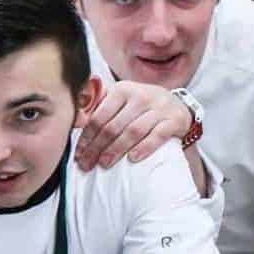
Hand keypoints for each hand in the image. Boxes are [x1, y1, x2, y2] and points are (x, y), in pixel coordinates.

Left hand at [73, 80, 191, 170]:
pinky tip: (132, 158)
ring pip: (132, 131)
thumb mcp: (119, 100)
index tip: (78, 154)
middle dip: (96, 147)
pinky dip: (143, 148)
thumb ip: (97, 106)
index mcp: (122, 90)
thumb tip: (75, 119)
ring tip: (104, 163)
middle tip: (86, 164)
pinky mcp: (175, 120)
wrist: (177, 105)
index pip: (98, 116)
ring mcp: (159, 108)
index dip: (86, 137)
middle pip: (113, 126)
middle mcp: (141, 96)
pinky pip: (157, 136)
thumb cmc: (139, 106)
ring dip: (116, 150)